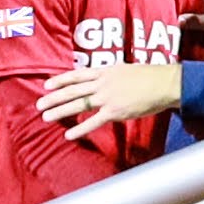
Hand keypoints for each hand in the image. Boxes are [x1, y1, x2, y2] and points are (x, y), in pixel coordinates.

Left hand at [37, 61, 183, 140]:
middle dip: (53, 97)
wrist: (164, 83)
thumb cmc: (149, 75)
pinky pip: (94, 121)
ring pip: (78, 104)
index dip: (60, 79)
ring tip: (45, 117)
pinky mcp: (115, 111)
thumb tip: (103, 77)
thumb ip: (111, 74)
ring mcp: (108, 97)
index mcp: (105, 70)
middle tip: (38, 104)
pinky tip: (68, 134)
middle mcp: (103, 83)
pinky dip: (80, 129)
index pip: (76, 74)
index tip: (46, 84)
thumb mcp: (125, 68)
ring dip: (60, 111)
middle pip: (72, 90)